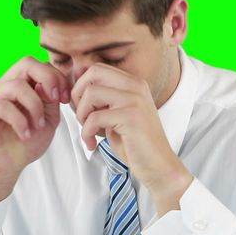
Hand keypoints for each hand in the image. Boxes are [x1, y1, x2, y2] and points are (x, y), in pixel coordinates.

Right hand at [0, 56, 70, 206]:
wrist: (8, 167)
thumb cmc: (27, 142)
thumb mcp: (48, 119)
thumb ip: (51, 98)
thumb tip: (47, 83)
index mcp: (22, 84)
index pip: (39, 65)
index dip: (57, 77)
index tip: (65, 99)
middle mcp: (5, 85)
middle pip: (26, 63)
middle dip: (48, 79)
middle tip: (56, 100)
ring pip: (17, 85)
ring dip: (35, 106)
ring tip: (38, 126)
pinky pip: (2, 106)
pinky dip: (19, 121)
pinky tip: (25, 135)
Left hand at [71, 64, 192, 213]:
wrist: (159, 166)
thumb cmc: (135, 143)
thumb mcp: (117, 114)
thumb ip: (102, 99)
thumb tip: (76, 83)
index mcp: (133, 83)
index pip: (96, 68)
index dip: (80, 87)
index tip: (82, 108)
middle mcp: (136, 86)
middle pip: (92, 73)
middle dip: (77, 95)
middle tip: (81, 117)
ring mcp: (135, 100)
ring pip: (90, 93)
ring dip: (81, 115)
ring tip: (87, 131)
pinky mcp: (131, 117)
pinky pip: (94, 117)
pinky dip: (86, 133)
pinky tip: (92, 144)